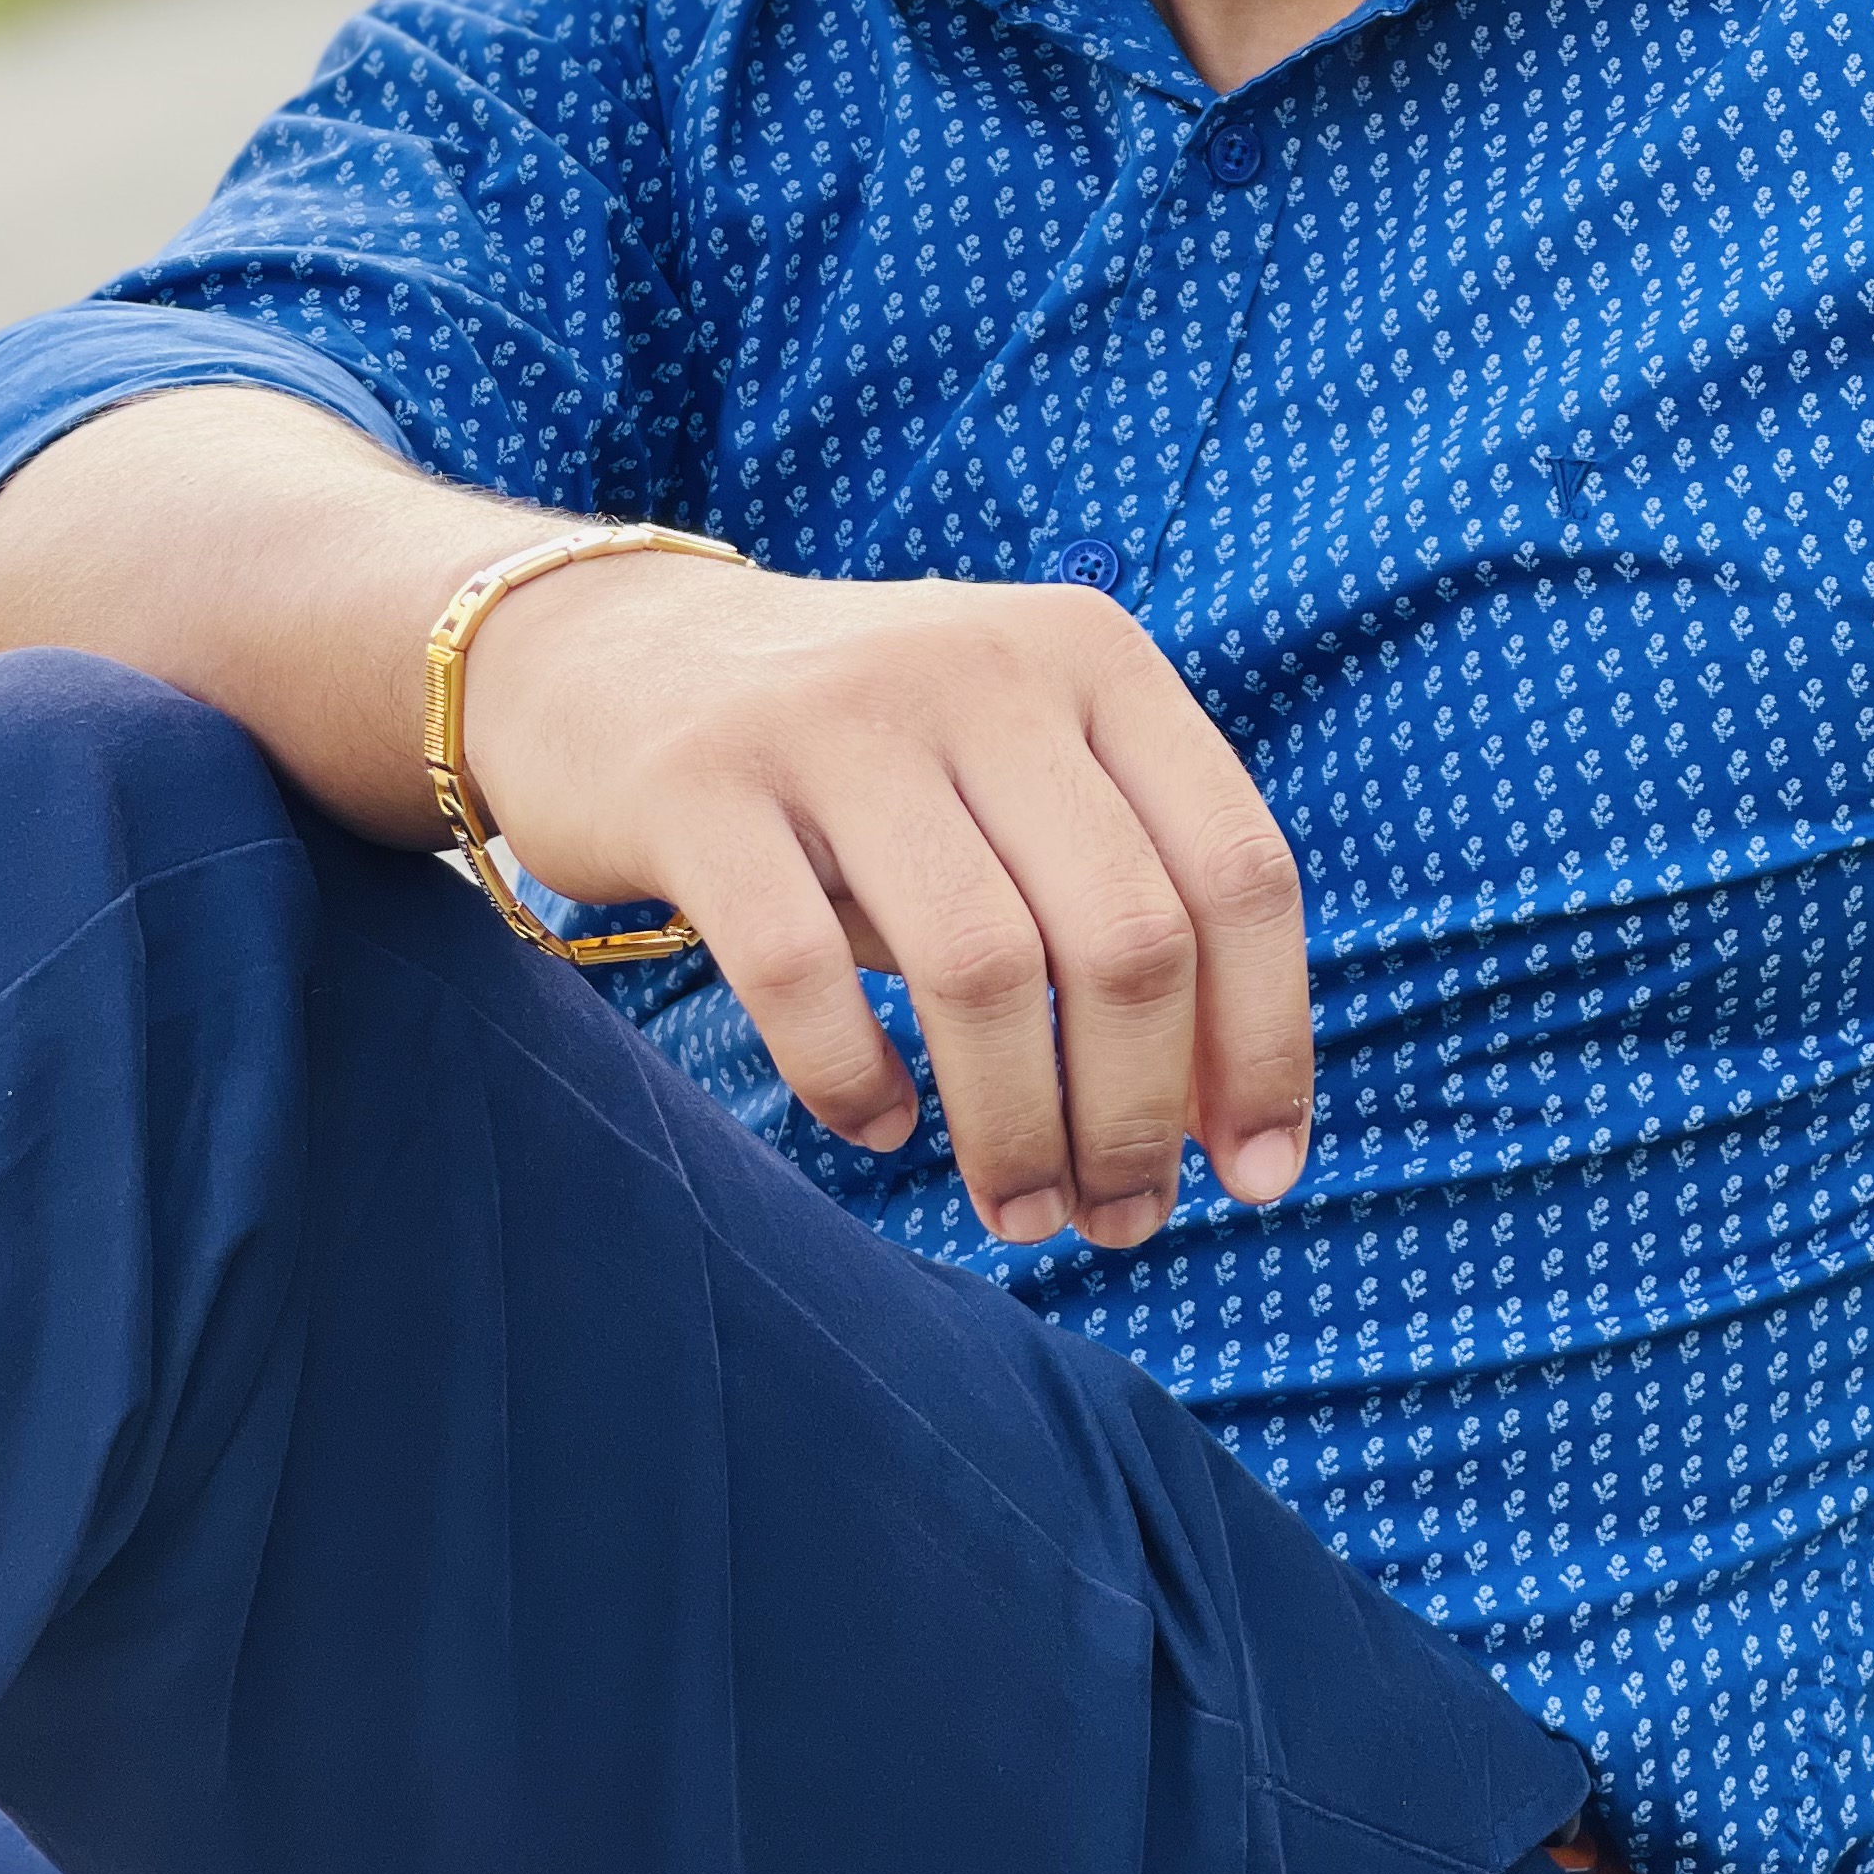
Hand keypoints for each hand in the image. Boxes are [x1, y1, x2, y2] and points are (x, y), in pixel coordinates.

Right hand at [461, 558, 1311, 1249]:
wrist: (608, 651)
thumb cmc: (860, 759)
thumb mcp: (1012, 772)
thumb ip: (1118, 902)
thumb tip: (1228, 1121)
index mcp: (1094, 656)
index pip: (1237, 868)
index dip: (1265, 1041)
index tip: (1257, 1175)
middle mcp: (983, 667)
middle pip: (1125, 936)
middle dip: (1138, 1115)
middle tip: (1116, 1222)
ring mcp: (838, 718)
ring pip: (984, 971)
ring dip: (1017, 1130)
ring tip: (1018, 1210)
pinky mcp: (701, 784)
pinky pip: (804, 976)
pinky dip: (856, 1083)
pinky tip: (877, 1127)